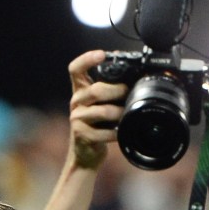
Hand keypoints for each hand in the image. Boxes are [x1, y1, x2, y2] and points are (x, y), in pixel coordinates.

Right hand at [67, 50, 128, 169]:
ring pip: (103, 111)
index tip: (102, 54)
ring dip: (119, 114)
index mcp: (79, 91)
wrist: (86, 154)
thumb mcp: (100, 106)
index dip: (87, 59)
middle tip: (128, 93)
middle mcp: (75, 102)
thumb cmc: (97, 127)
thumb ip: (109, 92)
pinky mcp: (82, 135)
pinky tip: (121, 133)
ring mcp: (77, 119)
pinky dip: (117, 133)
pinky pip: (105, 132)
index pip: (76, 69)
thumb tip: (132, 77)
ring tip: (126, 116)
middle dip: (117, 91)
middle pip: (96, 90)